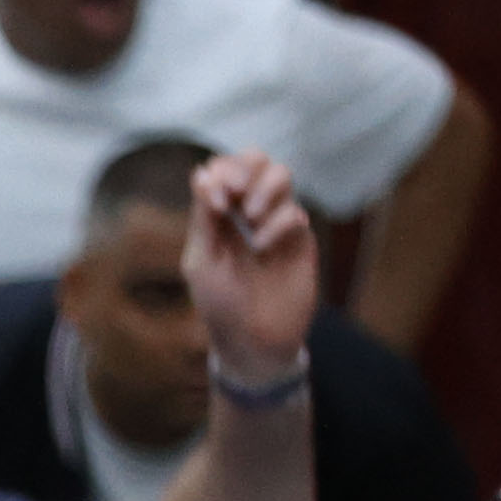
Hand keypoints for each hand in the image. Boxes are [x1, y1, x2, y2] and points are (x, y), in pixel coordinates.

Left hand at [185, 149, 319, 384]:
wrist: (253, 340)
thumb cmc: (220, 304)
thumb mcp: (202, 261)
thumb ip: (204, 218)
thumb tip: (203, 172)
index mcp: (218, 215)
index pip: (224, 169)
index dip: (223, 170)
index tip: (217, 199)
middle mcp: (247, 212)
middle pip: (257, 160)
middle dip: (247, 168)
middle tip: (237, 194)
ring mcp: (275, 223)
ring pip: (281, 175)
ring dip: (264, 191)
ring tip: (252, 220)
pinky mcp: (299, 239)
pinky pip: (294, 212)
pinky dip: (278, 223)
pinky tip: (263, 248)